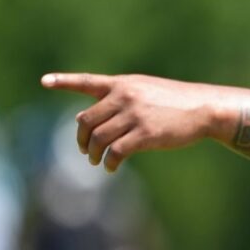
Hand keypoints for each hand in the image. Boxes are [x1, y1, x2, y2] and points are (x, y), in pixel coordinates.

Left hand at [41, 73, 228, 171]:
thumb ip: (119, 99)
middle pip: (86, 120)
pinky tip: (111, 167)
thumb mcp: (147, 90)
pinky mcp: (145, 134)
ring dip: (92, 153)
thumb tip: (86, 117)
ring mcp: (135, 116)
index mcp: (124, 84)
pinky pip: (116, 152)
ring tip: (96, 161)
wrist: (204, 108)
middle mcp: (125, 97)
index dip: (65, 81)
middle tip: (83, 150)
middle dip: (81, 138)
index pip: (88, 81)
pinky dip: (109, 162)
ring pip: (98, 138)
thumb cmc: (177, 101)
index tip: (44, 81)